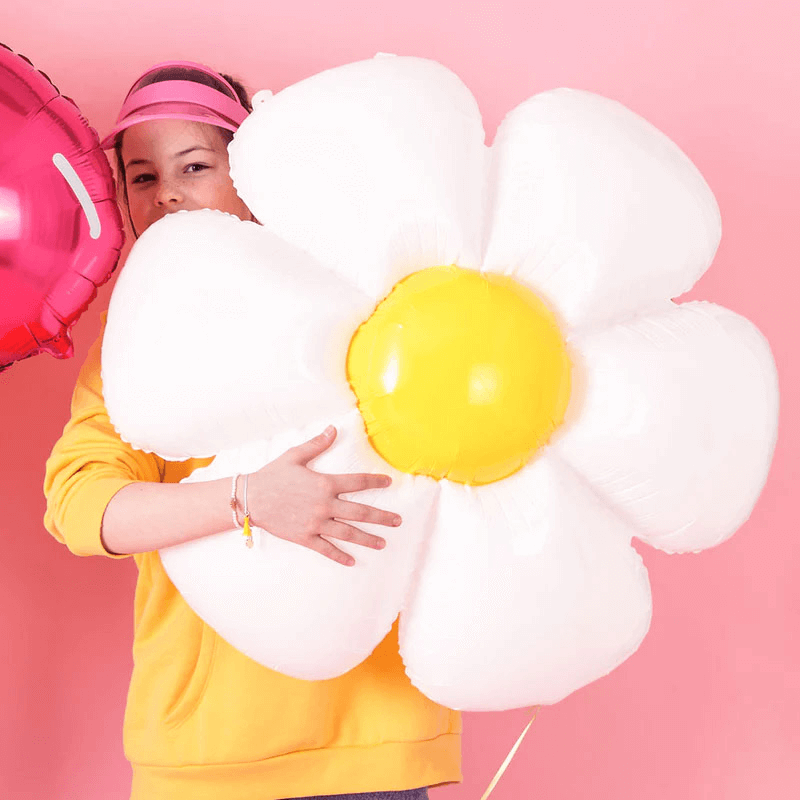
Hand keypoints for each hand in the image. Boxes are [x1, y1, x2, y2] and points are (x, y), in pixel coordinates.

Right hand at [247, 425, 400, 565]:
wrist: (251, 498)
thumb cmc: (273, 475)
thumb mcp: (295, 455)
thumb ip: (317, 444)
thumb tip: (333, 428)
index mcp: (324, 484)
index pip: (357, 482)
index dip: (375, 481)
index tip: (389, 482)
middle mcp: (324, 505)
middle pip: (360, 512)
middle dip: (381, 517)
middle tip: (398, 521)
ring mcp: (315, 523)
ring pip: (347, 533)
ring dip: (367, 539)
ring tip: (383, 543)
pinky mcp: (304, 537)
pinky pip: (325, 548)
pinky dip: (339, 556)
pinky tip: (352, 561)